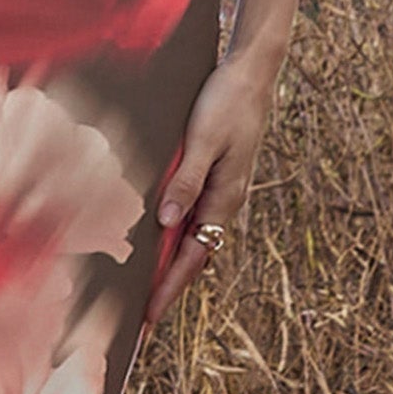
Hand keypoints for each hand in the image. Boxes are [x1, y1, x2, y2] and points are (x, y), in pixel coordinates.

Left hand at [145, 54, 272, 325]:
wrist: (250, 76)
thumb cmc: (226, 104)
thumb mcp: (203, 141)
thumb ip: (185, 181)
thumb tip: (167, 223)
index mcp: (224, 198)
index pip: (192, 257)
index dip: (169, 289)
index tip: (149, 318)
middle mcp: (224, 201)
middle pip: (194, 257)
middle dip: (169, 287)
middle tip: (142, 317)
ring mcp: (220, 191)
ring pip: (194, 239)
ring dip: (172, 264)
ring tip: (145, 288)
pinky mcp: (214, 178)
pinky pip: (193, 218)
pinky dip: (175, 237)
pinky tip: (158, 239)